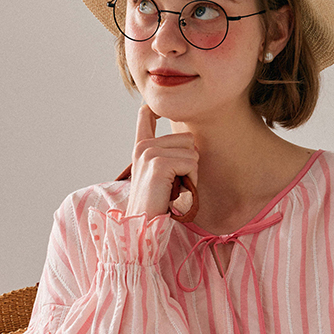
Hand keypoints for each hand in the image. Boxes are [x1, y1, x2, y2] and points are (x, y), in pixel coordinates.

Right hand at [125, 105, 198, 219]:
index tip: (159, 113)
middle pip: (188, 138)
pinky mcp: (158, 164)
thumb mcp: (160, 173)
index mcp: (141, 147)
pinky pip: (191, 164)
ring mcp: (149, 153)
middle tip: (175, 182)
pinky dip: (191, 180)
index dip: (158, 109)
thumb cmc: (157, 203)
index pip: (146, 114)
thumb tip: (189, 140)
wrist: (144, 224)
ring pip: (192, 151)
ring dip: (191, 173)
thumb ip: (167, 154)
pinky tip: (176, 191)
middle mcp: (144, 146)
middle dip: (189, 162)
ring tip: (174, 187)